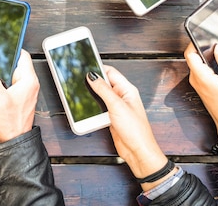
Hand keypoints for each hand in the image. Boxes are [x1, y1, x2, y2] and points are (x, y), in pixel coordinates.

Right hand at [0, 50, 38, 142]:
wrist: (14, 139)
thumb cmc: (11, 122)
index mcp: (29, 80)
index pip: (24, 56)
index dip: (13, 49)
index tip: (2, 45)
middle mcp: (30, 84)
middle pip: (18, 63)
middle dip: (5, 60)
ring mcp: (25, 90)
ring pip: (14, 73)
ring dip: (3, 71)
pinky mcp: (20, 97)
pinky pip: (12, 82)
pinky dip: (3, 80)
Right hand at [86, 67, 167, 184]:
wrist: (138, 151)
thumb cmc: (135, 130)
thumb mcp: (117, 106)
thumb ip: (103, 89)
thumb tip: (92, 76)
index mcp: (127, 89)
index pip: (111, 72)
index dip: (98, 68)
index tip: (85, 67)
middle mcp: (122, 96)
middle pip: (104, 83)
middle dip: (93, 82)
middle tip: (79, 80)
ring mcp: (117, 107)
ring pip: (100, 96)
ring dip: (92, 96)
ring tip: (81, 94)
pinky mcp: (111, 117)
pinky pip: (99, 107)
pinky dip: (93, 107)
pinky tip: (87, 108)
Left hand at [185, 43, 217, 162]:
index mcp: (201, 77)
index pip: (189, 54)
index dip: (194, 43)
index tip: (204, 37)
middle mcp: (195, 79)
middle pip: (192, 58)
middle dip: (202, 48)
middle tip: (215, 42)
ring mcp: (197, 83)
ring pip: (197, 64)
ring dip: (205, 56)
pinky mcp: (201, 86)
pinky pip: (200, 70)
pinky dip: (207, 64)